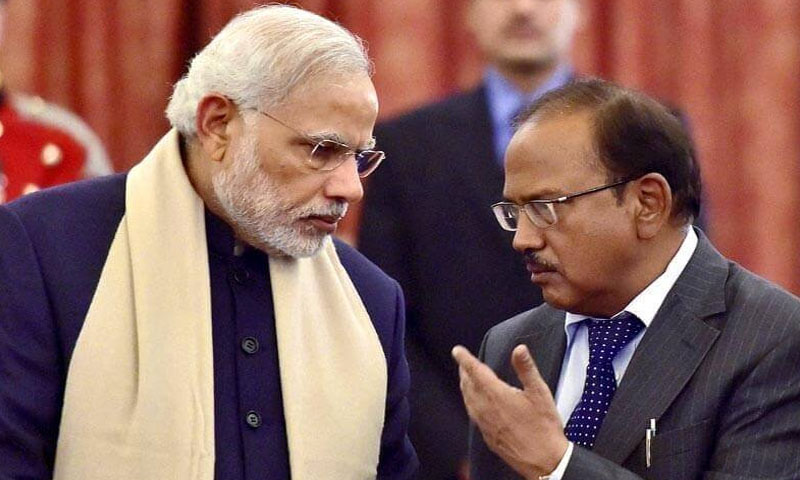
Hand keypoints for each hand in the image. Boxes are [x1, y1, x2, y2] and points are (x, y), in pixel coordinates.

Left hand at [452, 344, 567, 478]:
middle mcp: (486, 409)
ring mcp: (485, 424)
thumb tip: (519, 349)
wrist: (544, 461)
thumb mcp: (539, 393)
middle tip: (462, 362)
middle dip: (464, 371)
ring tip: (466, 378)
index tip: (457, 351)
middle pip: (468, 385)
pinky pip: (472, 414)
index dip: (464, 359)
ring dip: (465, 386)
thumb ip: (526, 369)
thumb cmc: (544, 427)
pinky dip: (469, 402)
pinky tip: (475, 403)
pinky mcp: (487, 436)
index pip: (475, 372)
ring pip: (468, 400)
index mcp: (497, 395)